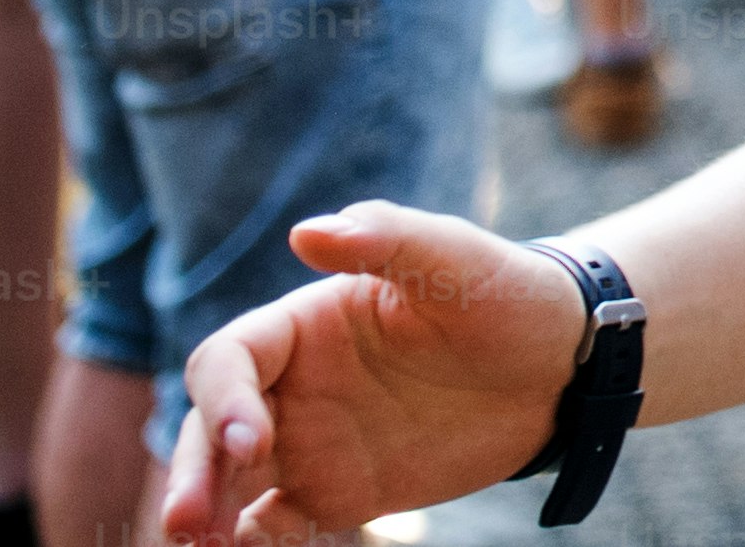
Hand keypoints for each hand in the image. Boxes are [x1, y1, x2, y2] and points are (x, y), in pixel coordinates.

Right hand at [160, 202, 576, 542]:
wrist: (559, 364)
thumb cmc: (505, 295)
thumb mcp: (454, 257)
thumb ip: (384, 239)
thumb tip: (304, 230)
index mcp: (304, 325)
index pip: (229, 361)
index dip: (223, 401)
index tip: (255, 441)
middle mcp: (294, 384)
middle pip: (211, 430)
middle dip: (194, 472)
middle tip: (185, 522)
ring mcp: (311, 440)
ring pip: (232, 481)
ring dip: (207, 515)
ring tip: (199, 546)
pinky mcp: (338, 491)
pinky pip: (277, 522)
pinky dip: (258, 541)